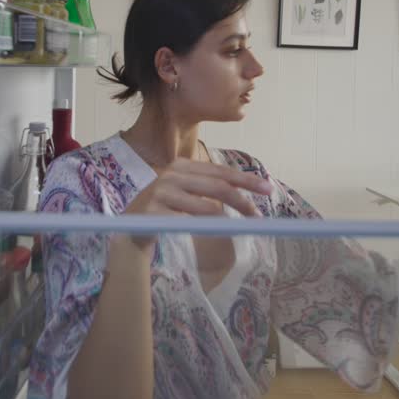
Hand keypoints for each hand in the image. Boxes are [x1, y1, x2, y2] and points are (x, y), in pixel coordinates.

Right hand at [123, 158, 272, 250]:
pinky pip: (191, 221)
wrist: (130, 229)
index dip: (246, 180)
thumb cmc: (164, 210)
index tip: (268, 189)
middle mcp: (171, 174)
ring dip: (228, 220)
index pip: (220, 171)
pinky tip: (216, 233)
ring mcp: (161, 192)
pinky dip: (207, 228)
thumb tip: (246, 194)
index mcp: (181, 165)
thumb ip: (209, 188)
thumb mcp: (185, 192)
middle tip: (259, 215)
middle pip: (217, 187)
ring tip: (240, 227)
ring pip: (207, 207)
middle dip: (242, 200)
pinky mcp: (155, 212)